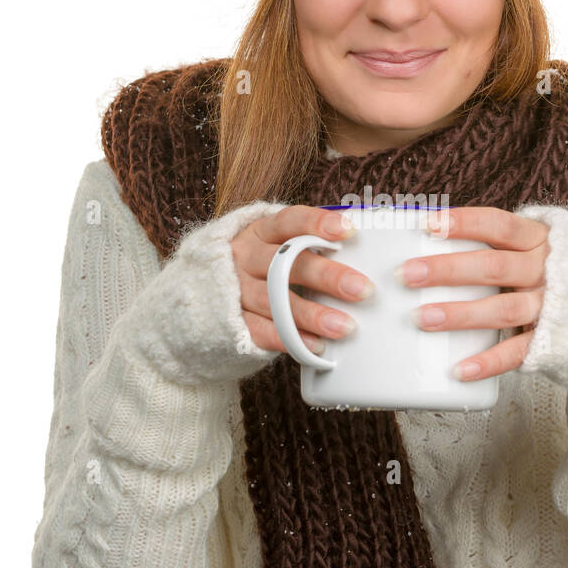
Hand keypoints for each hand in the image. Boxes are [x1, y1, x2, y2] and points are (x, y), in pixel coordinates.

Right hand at [229, 206, 373, 354]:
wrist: (204, 294)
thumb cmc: (260, 267)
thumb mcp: (274, 246)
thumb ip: (309, 246)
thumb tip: (363, 247)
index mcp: (260, 232)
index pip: (289, 221)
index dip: (317, 224)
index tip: (348, 231)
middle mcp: (246, 257)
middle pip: (286, 263)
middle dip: (327, 276)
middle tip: (362, 289)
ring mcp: (236, 290)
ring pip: (275, 301)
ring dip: (312, 315)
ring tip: (344, 327)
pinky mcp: (232, 321)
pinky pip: (262, 331)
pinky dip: (291, 339)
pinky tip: (317, 345)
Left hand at [395, 207, 550, 379]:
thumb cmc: (559, 273)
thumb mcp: (537, 248)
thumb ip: (498, 244)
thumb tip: (434, 236)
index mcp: (540, 240)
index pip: (500, 224)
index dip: (464, 223)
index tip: (428, 224)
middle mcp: (547, 270)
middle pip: (493, 266)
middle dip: (446, 270)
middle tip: (407, 274)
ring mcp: (552, 306)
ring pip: (501, 309)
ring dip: (459, 314)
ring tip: (422, 318)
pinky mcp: (553, 340)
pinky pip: (517, 352)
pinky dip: (487, 362)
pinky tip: (458, 369)